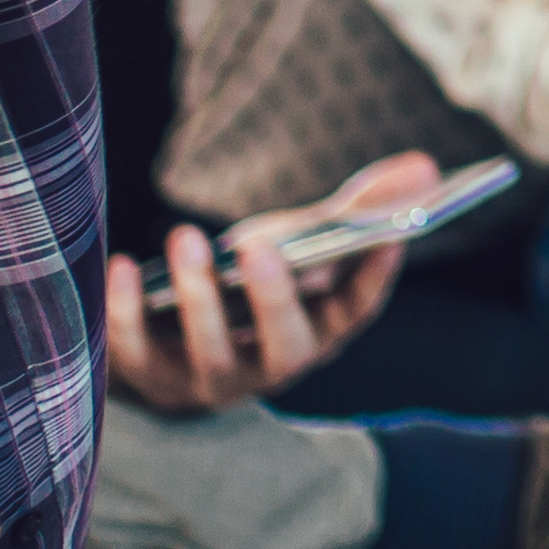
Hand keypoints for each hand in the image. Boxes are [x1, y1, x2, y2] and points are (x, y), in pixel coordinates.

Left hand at [98, 147, 430, 412]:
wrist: (168, 353)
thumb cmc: (247, 288)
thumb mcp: (299, 246)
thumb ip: (355, 210)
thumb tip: (427, 167)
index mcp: (315, 333)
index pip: (353, 314)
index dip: (373, 279)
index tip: (390, 237)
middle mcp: (268, 366)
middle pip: (282, 345)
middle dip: (273, 299)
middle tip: (257, 248)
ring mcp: (208, 380)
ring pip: (209, 351)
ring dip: (197, 297)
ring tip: (186, 238)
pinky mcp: (148, 378)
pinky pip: (136, 352)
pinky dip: (126, 311)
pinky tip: (121, 265)